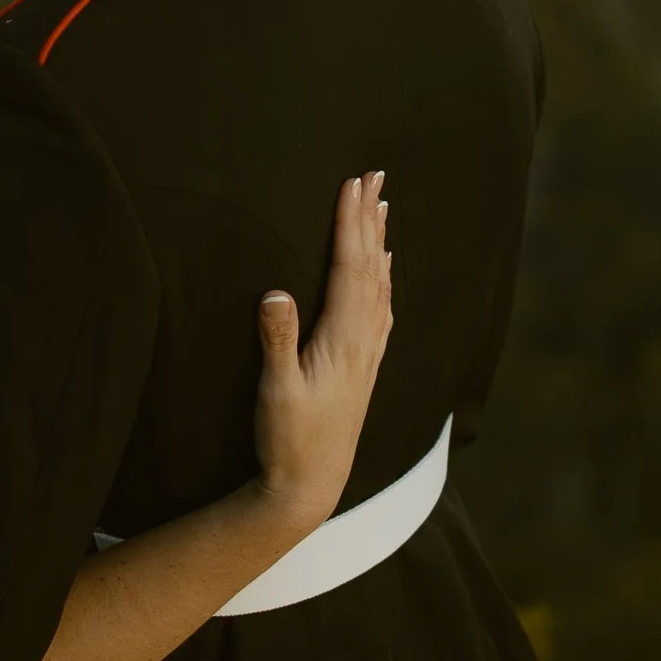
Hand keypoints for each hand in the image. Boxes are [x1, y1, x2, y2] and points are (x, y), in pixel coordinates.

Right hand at [249, 174, 391, 543]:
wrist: (312, 485)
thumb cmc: (289, 439)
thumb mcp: (275, 390)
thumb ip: (276, 340)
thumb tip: (274, 292)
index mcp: (343, 339)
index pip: (350, 267)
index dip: (350, 223)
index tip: (351, 183)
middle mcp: (364, 340)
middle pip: (372, 265)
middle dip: (370, 217)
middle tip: (375, 174)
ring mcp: (368, 353)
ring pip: (381, 283)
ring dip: (379, 241)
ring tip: (383, 206)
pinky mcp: (363, 365)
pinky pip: (382, 307)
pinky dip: (384, 278)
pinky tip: (386, 269)